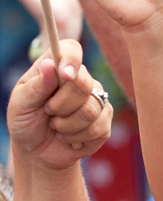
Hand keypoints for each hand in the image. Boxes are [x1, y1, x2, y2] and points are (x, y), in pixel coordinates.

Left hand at [6, 39, 111, 166]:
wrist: (38, 150)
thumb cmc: (26, 121)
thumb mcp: (20, 103)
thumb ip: (36, 85)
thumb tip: (50, 65)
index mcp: (58, 69)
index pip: (72, 50)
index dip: (71, 59)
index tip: (64, 75)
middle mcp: (82, 81)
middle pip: (83, 84)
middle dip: (60, 105)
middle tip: (48, 111)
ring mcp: (97, 102)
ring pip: (90, 110)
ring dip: (66, 125)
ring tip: (56, 126)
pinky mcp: (105, 124)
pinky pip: (96, 129)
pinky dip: (75, 137)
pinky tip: (67, 137)